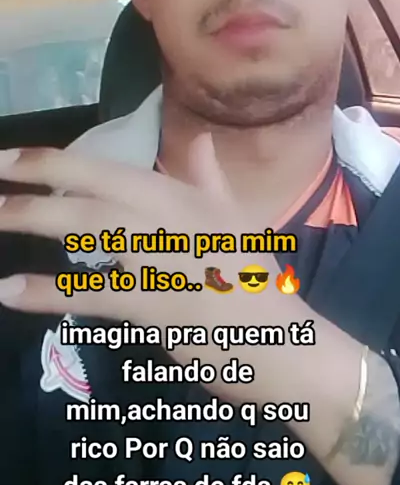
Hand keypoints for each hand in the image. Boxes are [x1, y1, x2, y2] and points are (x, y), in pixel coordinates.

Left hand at [0, 139, 306, 404]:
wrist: (288, 345)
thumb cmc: (256, 284)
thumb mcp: (238, 221)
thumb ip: (209, 179)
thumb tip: (199, 139)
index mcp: (186, 196)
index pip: (109, 170)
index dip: (56, 161)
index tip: (12, 157)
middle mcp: (173, 216)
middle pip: (93, 192)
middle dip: (36, 184)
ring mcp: (166, 258)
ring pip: (90, 230)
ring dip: (33, 222)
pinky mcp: (158, 304)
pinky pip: (95, 293)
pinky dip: (50, 293)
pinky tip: (11, 292)